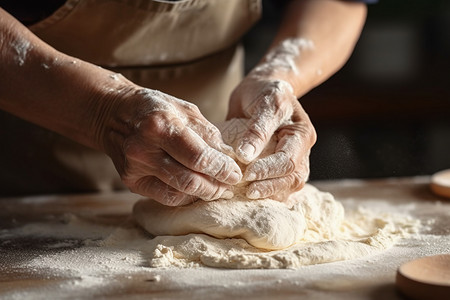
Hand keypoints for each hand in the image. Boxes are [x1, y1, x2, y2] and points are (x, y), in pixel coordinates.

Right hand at [101, 87, 241, 205]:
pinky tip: (196, 190)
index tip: (235, 174)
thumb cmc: (155, 109)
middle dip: (215, 187)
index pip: (199, 157)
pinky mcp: (131, 181)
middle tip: (230, 186)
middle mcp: (144, 149)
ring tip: (217, 189)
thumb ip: (208, 134)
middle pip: (189, 180)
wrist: (113, 114)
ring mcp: (135, 168)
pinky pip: (165, 197)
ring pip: (178, 193)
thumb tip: (228, 158)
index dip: (221, 169)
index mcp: (160, 126)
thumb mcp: (185, 110)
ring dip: (202, 194)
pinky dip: (185, 196)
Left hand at [227, 77, 315, 200]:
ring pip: (288, 186)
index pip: (288, 160)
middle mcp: (301, 150)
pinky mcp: (281, 166)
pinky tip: (251, 196)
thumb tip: (245, 156)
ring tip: (248, 196)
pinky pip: (280, 186)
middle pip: (292, 178)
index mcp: (302, 135)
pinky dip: (268, 193)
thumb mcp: (265, 103)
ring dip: (270, 194)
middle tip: (247, 192)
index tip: (247, 175)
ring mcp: (293, 160)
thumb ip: (257, 130)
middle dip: (269, 187)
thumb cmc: (264, 92)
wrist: (262, 88)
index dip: (268, 170)